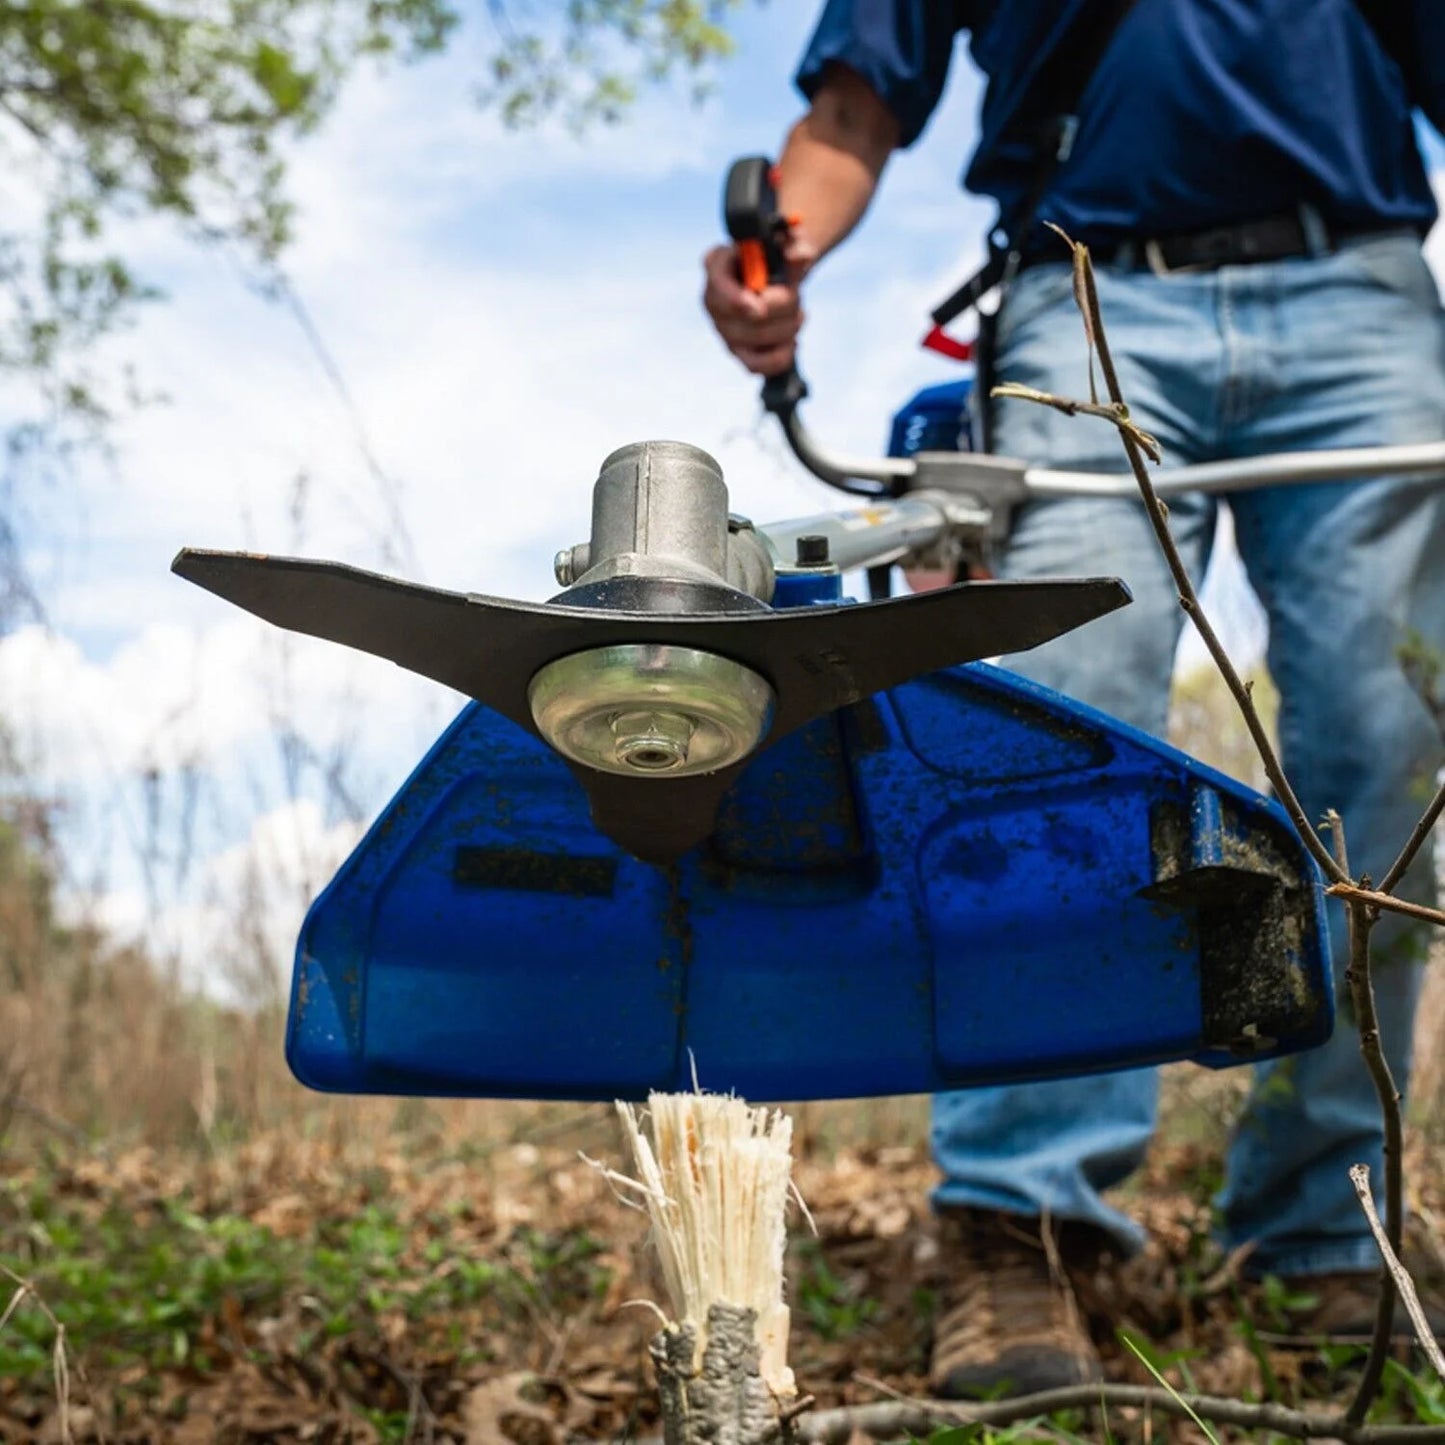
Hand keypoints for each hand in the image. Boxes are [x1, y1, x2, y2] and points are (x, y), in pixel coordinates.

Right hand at [701, 230, 817, 375]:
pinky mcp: (736, 351)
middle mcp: (713, 299)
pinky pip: (756, 366)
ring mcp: (722, 328)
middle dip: (785, 306)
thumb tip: (801, 257)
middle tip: (797, 296)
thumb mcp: (785, 240)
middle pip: (748, 317)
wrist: (774, 275)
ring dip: (789, 327)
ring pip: (758, 339)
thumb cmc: (774, 254)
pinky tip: (792, 342)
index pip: (718, 284)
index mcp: (716, 263)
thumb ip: (795, 242)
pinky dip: (780, 357)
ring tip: (799, 314)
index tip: (758, 309)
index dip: (737, 300)